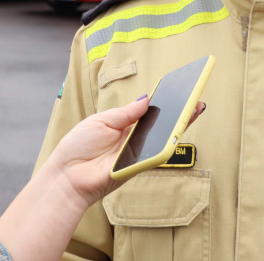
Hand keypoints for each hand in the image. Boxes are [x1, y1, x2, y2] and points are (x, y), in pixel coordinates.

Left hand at [0, 97, 205, 260]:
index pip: (150, 112)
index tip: (180, 89)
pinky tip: (179, 128)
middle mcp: (135, 139)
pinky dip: (169, 141)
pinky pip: (157, 153)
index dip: (165, 102)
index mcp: (125, 125)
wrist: (67, 174)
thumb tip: (147, 99)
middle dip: (181, 112)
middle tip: (196, 99)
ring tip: (194, 108)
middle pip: (163, 124)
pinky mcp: (138, 166)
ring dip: (181, 124)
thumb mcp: (102, 121)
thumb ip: (126, 112)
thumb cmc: (79, 147)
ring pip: (165, 138)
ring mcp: (138, 153)